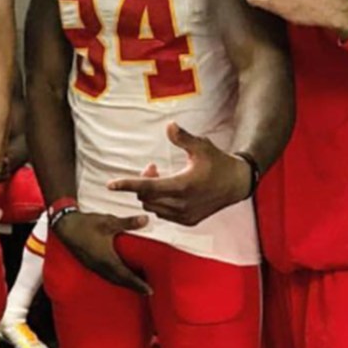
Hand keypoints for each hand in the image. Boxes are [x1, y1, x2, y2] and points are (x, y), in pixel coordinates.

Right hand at [55, 210, 150, 294]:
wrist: (65, 226)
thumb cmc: (86, 224)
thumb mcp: (109, 222)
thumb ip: (128, 223)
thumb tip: (146, 219)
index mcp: (107, 259)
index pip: (126, 276)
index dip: (138, 284)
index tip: (149, 290)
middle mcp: (100, 266)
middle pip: (120, 281)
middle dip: (133, 286)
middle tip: (146, 290)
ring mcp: (93, 266)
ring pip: (111, 279)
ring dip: (124, 283)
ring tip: (135, 284)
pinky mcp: (89, 264)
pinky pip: (105, 275)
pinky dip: (115, 278)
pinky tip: (119, 275)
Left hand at [108, 123, 251, 225]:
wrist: (238, 184)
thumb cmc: (218, 163)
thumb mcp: (202, 146)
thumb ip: (183, 138)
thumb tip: (169, 126)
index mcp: (182, 186)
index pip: (147, 187)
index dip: (127, 184)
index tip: (110, 185)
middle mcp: (181, 205)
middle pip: (146, 197)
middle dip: (143, 182)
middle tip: (153, 167)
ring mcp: (185, 216)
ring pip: (153, 207)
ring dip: (151, 193)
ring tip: (162, 177)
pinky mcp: (188, 221)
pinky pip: (163, 214)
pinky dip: (160, 203)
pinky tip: (169, 190)